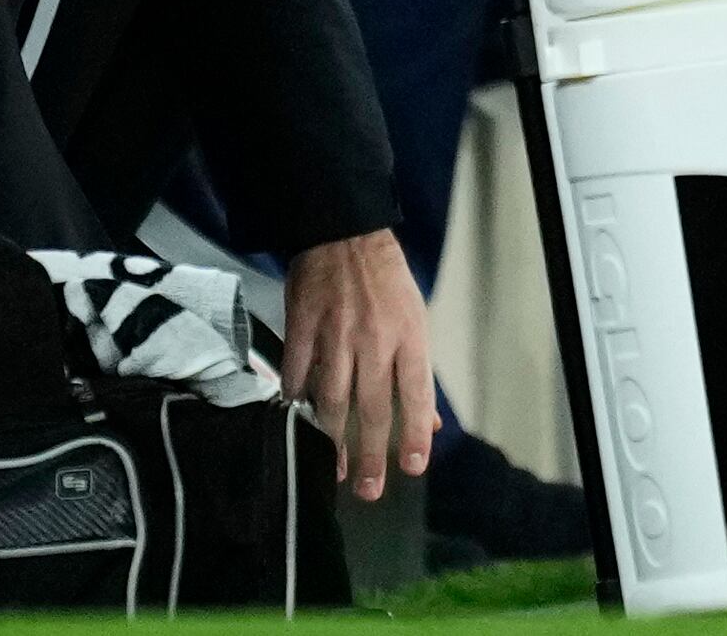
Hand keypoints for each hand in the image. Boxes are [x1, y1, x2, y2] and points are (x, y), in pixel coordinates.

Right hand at [282, 233, 432, 499]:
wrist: (345, 237)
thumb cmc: (387, 283)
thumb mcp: (416, 320)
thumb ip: (417, 373)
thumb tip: (429, 422)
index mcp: (410, 336)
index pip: (416, 394)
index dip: (414, 434)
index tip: (412, 468)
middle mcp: (375, 340)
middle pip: (373, 408)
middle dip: (372, 454)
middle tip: (370, 491)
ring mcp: (336, 337)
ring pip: (332, 401)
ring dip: (333, 441)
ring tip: (336, 471)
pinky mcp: (302, 331)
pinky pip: (297, 377)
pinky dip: (297, 402)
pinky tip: (298, 420)